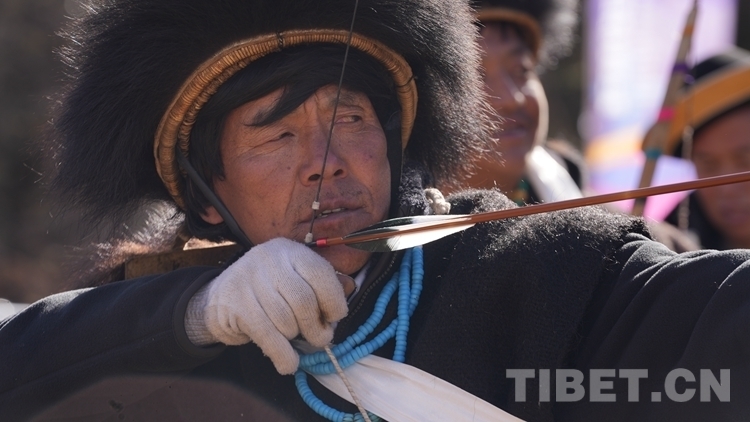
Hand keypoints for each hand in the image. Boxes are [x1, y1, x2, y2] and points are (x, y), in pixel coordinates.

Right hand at [201, 238, 348, 373]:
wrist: (217, 299)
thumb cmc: (267, 292)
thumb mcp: (293, 279)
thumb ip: (320, 288)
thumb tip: (343, 305)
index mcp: (290, 251)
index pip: (320, 274)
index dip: (333, 301)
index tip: (334, 317)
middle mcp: (269, 259)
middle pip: (304, 301)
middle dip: (316, 327)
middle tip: (320, 338)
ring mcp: (248, 280)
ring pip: (286, 320)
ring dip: (296, 338)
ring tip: (295, 339)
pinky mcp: (235, 306)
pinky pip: (268, 336)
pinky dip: (283, 355)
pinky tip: (288, 363)